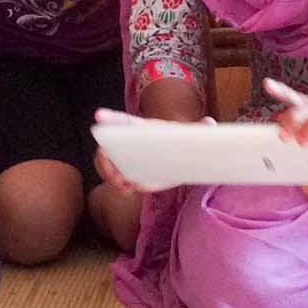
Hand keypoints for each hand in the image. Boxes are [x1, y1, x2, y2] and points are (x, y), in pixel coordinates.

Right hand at [91, 107, 210, 194]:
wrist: (181, 156)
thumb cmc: (183, 141)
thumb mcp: (192, 134)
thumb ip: (200, 128)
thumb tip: (209, 122)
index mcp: (143, 128)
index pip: (124, 121)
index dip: (110, 118)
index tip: (98, 117)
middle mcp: (129, 141)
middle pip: (107, 146)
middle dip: (105, 158)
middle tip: (116, 173)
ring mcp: (125, 158)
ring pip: (107, 164)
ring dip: (110, 175)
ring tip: (124, 186)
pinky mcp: (128, 173)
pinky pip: (115, 179)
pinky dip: (118, 185)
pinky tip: (128, 191)